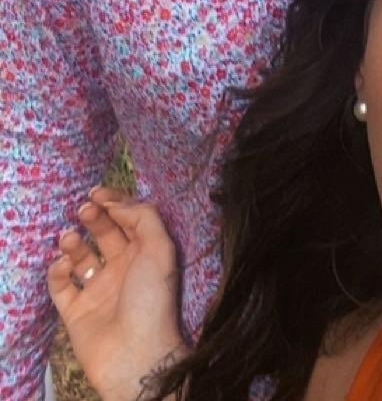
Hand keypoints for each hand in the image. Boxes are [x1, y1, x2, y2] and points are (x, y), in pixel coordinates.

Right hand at [48, 188, 187, 400]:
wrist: (136, 354)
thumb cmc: (152, 298)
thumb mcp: (160, 249)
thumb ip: (143, 217)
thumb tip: (117, 202)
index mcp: (146, 253)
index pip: (129, 219)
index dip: (115, 202)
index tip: (98, 191)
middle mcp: (123, 268)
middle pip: (104, 233)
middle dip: (93, 217)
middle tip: (83, 208)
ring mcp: (99, 290)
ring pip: (80, 257)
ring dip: (73, 242)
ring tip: (69, 237)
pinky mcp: (76, 311)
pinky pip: (61, 286)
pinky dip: (57, 271)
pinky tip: (63, 263)